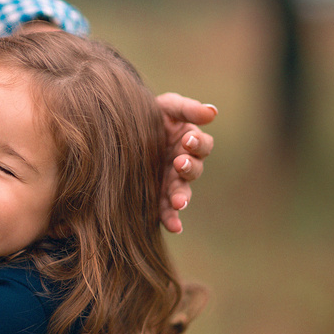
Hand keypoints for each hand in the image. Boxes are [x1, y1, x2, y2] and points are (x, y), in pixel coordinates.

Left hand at [155, 93, 216, 232]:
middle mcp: (183, 164)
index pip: (202, 144)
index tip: (187, 140)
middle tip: (179, 164)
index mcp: (189, 142)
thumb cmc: (150, 114)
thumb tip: (213, 112)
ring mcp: (171, 181)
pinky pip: (167, 210)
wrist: (120, 128)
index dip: (197, 143)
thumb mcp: (167, 106)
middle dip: (188, 167)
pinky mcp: (157, 195)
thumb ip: (188, 109)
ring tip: (179, 203)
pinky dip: (172, 219)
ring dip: (182, 197)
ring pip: (183, 192)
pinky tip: (175, 227)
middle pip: (194, 170)